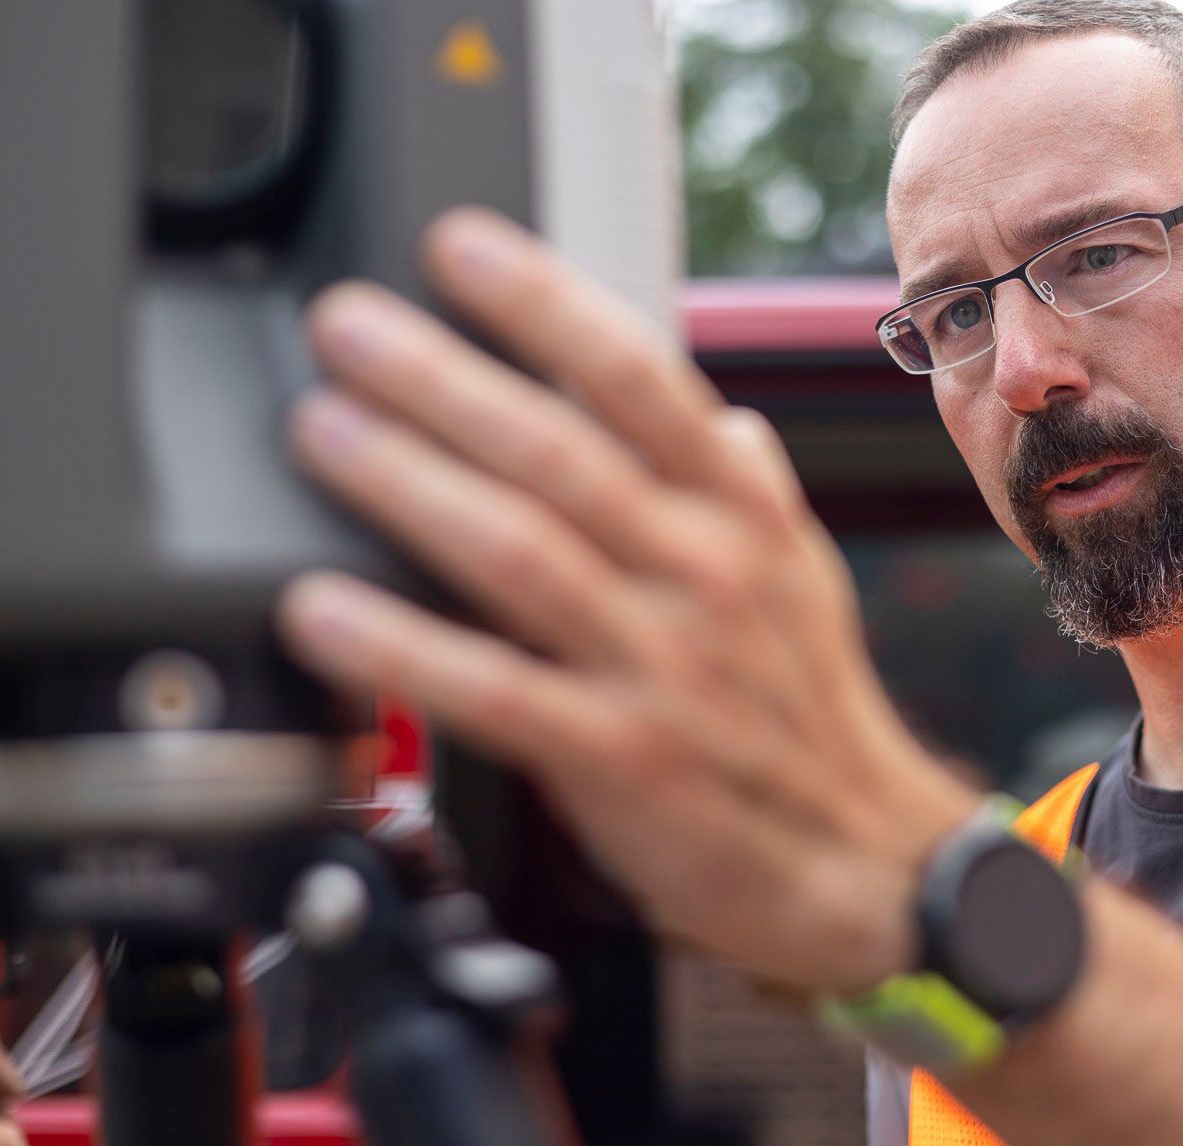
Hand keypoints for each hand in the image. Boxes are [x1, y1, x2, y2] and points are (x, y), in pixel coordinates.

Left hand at [279, 207, 977, 993]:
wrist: (861, 859)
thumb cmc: (808, 709)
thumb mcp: (799, 572)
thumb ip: (744, 486)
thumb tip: (713, 414)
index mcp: (742, 513)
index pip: (642, 381)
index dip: (545, 305)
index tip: (459, 249)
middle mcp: (705, 574)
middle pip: (560, 452)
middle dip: (443, 378)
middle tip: (346, 327)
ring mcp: (662, 666)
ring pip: (521, 553)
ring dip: (410, 485)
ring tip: (321, 431)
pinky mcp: (618, 758)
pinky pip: (493, 691)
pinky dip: (402, 648)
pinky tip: (322, 611)